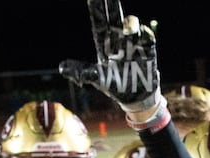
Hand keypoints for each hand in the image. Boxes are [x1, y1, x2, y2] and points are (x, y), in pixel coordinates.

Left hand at [60, 0, 160, 116]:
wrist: (136, 97)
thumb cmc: (116, 86)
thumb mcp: (97, 79)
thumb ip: (81, 72)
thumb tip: (62, 67)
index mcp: (106, 44)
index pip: (100, 21)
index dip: (97, 8)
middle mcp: (119, 39)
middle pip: (115, 16)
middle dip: (112, 4)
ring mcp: (134, 43)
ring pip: (132, 24)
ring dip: (130, 24)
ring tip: (129, 31)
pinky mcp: (148, 50)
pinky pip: (147, 36)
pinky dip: (144, 34)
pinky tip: (141, 35)